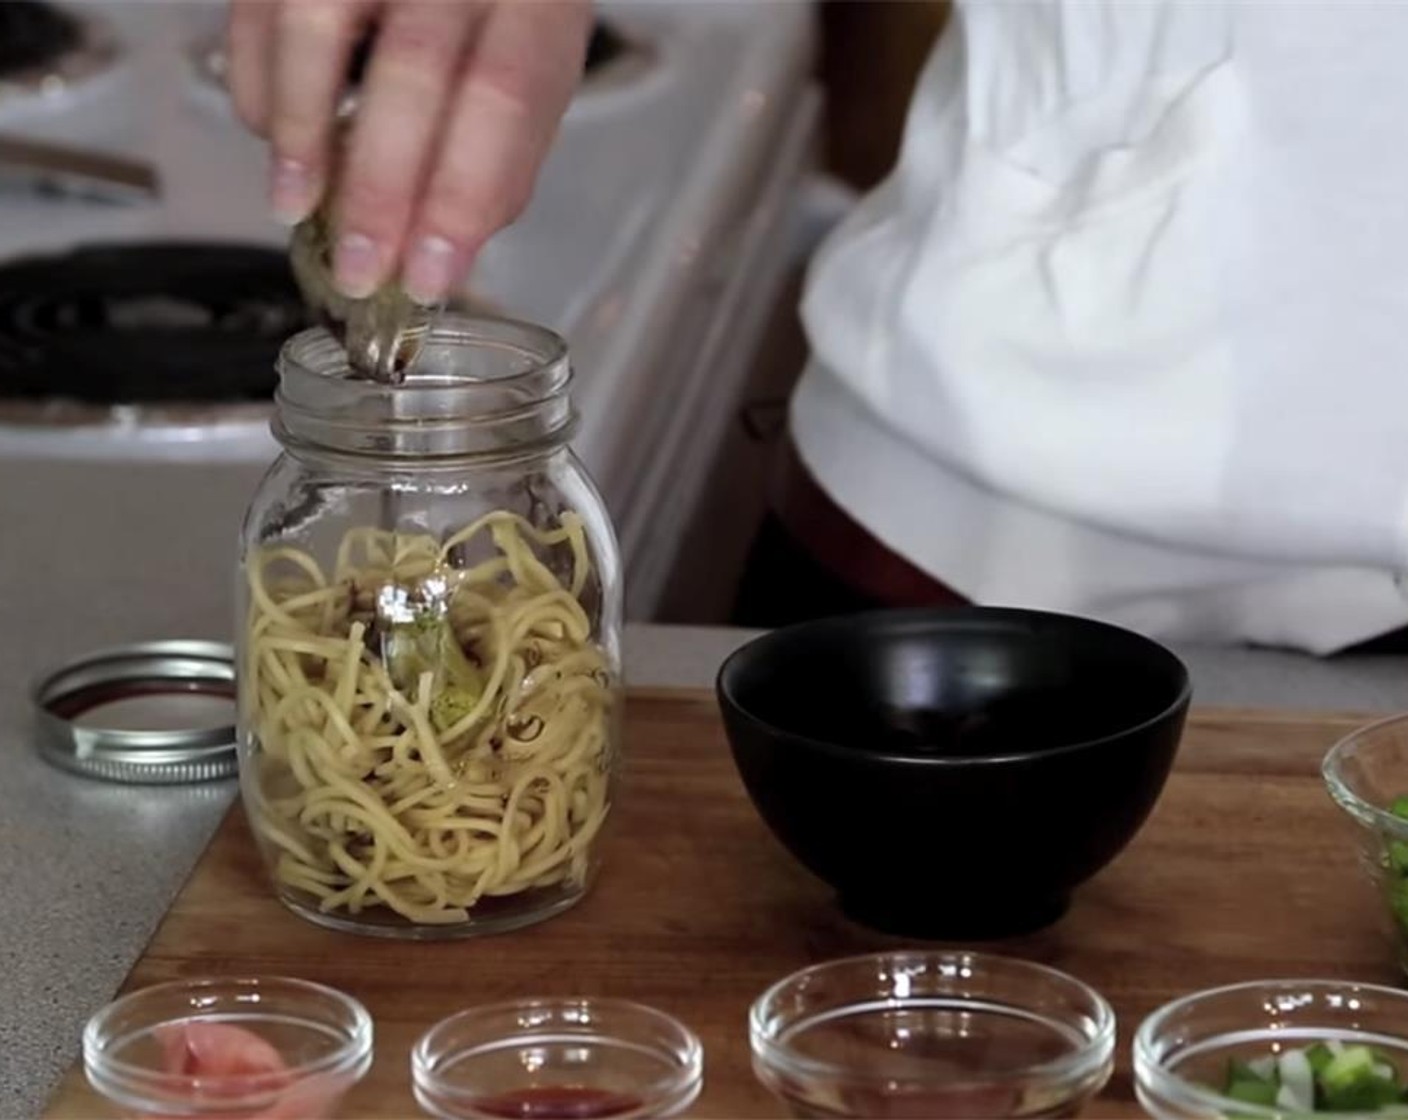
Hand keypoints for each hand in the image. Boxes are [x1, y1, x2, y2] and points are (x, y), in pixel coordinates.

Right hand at [226, 0, 590, 303]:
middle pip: (415, 71)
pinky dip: (263, 88)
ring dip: (302, 137)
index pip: (504, 98)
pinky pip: (261, 14)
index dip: (461, 195)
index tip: (429, 277)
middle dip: (381, 188)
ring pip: (316, 28)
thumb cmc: (498, 7)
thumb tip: (448, 256)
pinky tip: (281, 139)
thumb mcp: (533, 68)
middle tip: (359, 271)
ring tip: (296, 210)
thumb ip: (502, 158)